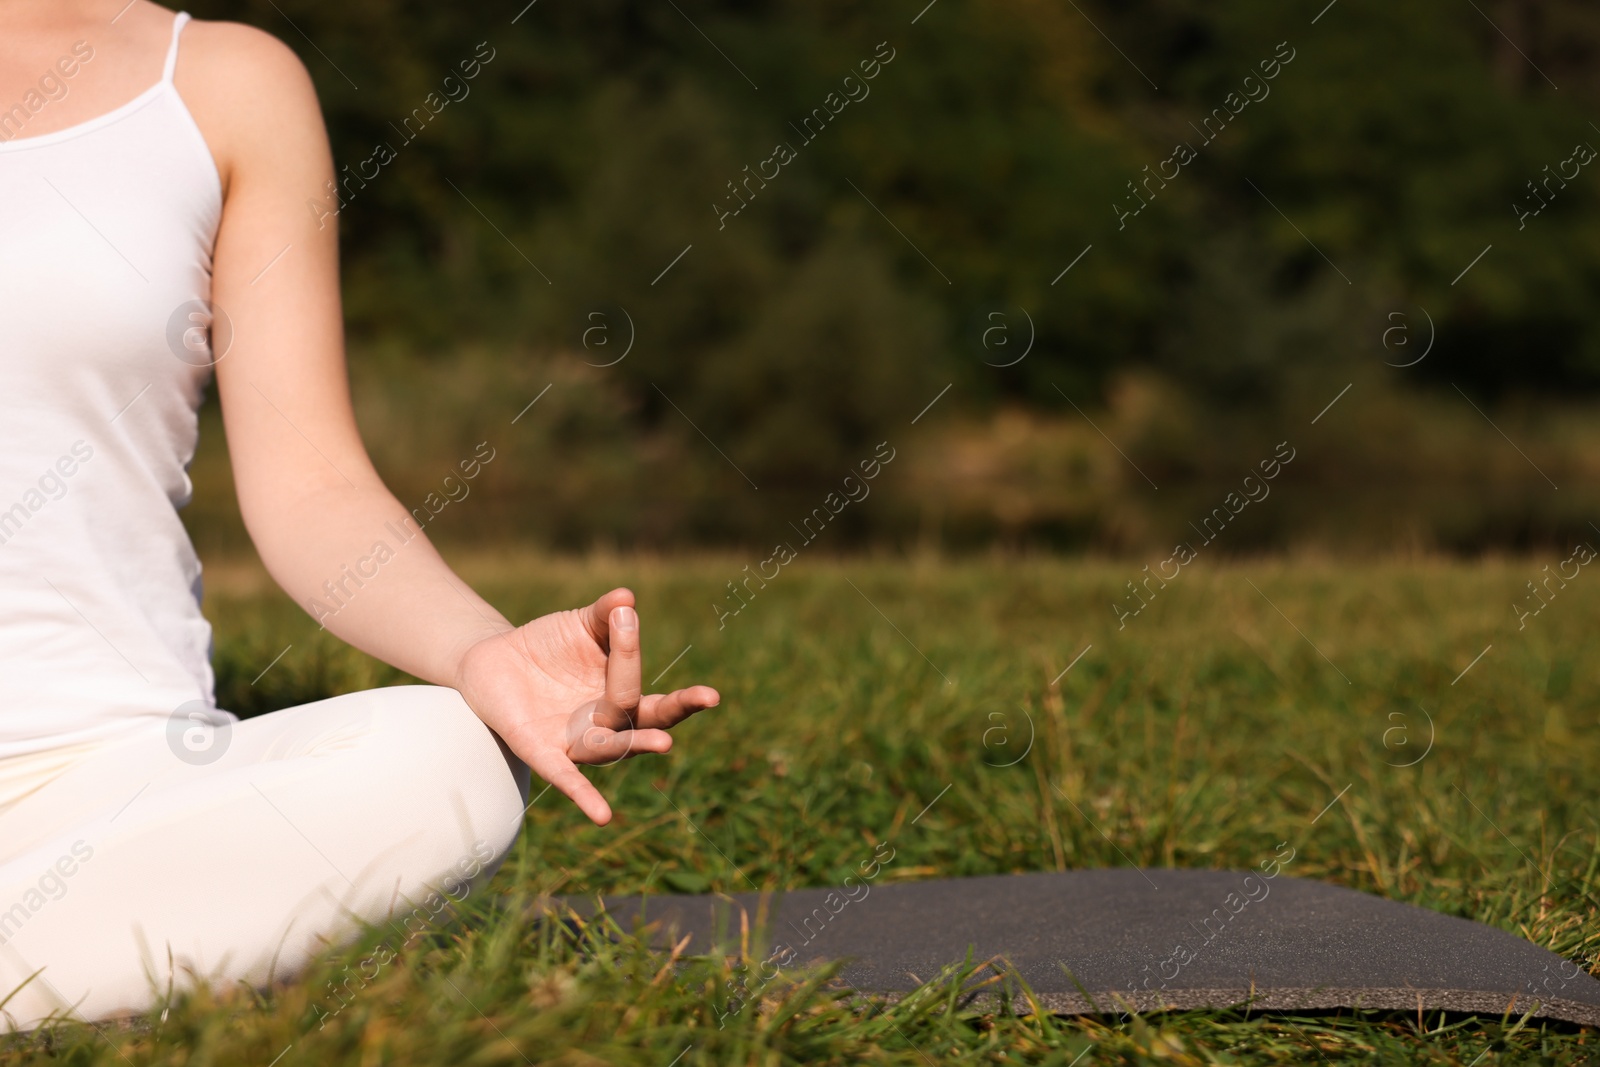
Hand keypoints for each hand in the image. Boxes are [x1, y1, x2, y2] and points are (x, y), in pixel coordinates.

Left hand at [451, 587, 718, 824]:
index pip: (643, 682)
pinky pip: (564, 777)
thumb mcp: (579, 624)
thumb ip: (604, 615)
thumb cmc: (546, 645)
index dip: (638, 653)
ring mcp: (575, 740)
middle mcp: (605, 722)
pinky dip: (582, 795)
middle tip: (709, 696)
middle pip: (645, 720)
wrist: (492, 661)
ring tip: (665, 742)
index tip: (627, 616)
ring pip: (611, 745)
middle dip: (677, 709)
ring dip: (637, 743)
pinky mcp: (541, 750)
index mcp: (621, 693)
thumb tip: (627, 597)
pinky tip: (602, 815)